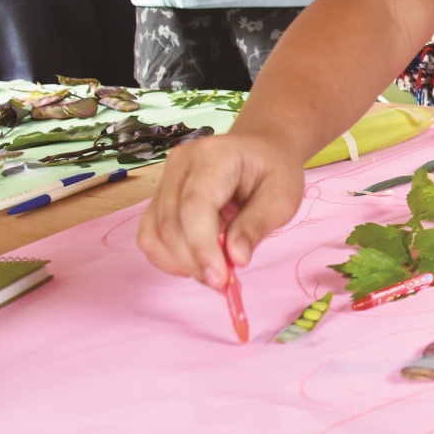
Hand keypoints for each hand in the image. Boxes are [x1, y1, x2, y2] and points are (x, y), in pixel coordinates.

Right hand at [137, 131, 305, 290]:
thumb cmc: (275, 170)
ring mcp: (165, 178)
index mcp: (214, 156)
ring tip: (214, 272)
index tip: (221, 279)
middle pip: (171, 223)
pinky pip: (151, 234)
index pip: (194, 206)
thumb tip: (235, 259)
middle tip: (224, 283)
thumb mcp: (281, 198)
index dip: (202, 247)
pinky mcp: (159, 196)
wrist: (261, 150)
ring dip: (180, 263)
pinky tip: (197, 262)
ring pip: (155, 233)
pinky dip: (169, 256)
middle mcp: (180, 163)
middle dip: (194, 262)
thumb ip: (256, 226)